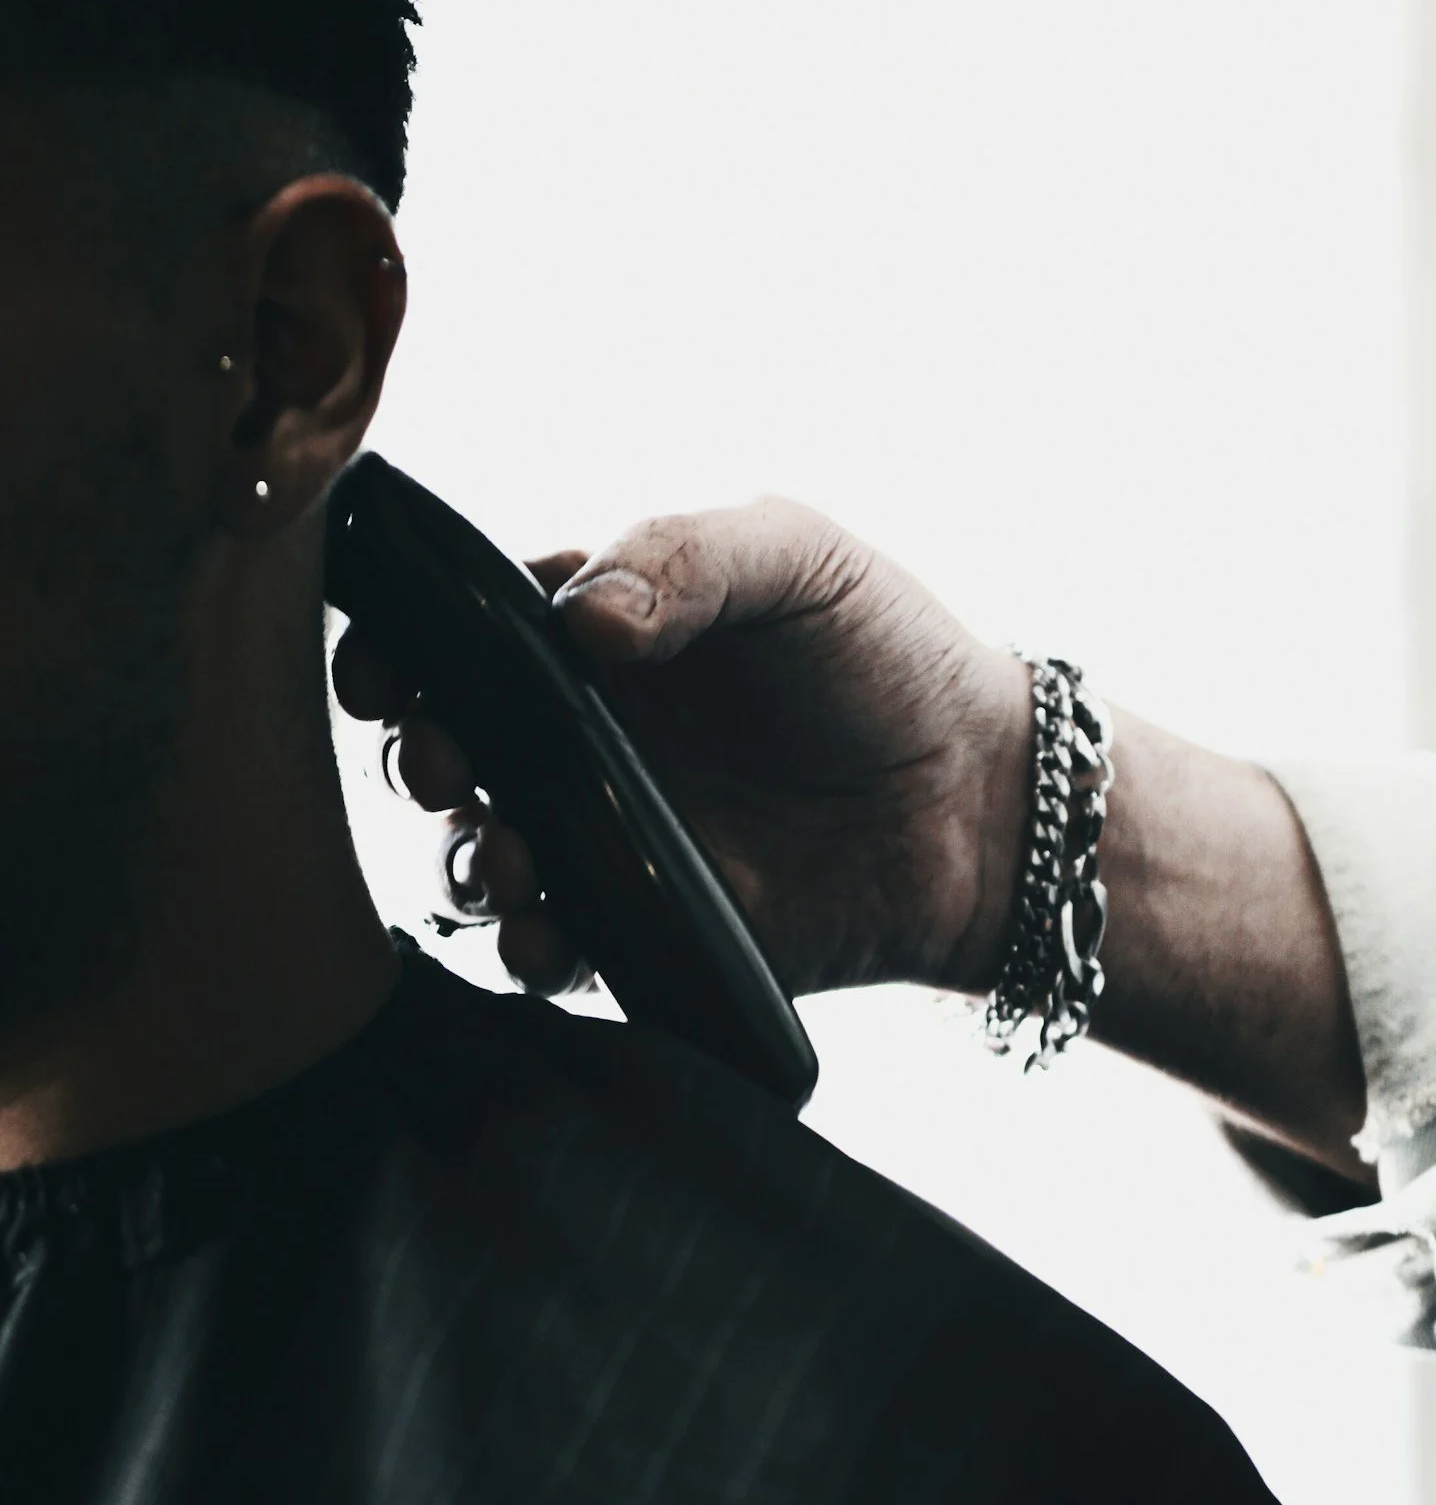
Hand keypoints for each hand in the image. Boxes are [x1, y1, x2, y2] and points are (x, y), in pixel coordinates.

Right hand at [332, 499, 1032, 999]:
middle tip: (449, 760)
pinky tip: (550, 930)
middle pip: (454, 747)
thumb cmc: (889, 655)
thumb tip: (575, 615)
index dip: (405, 648)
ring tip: (506, 856)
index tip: (385, 665)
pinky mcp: (651, 930)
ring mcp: (613, 840)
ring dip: (470, 858)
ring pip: (489, 853)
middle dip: (423, 756)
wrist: (981, 802)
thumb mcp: (795, 557)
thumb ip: (684, 559)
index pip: (466, 634)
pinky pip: (560, 947)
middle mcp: (588, 740)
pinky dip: (532, 946)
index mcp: (600, 636)